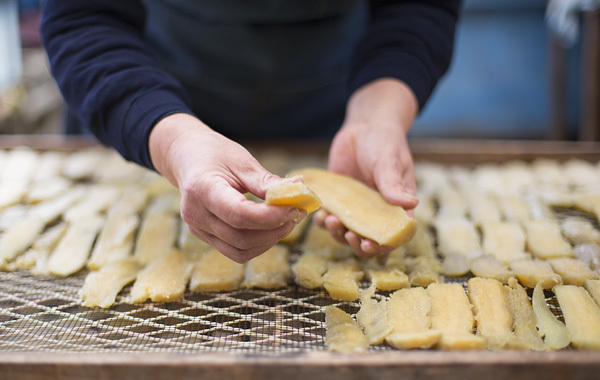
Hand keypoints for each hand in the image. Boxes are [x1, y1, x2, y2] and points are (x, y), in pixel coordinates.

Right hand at [149, 113, 304, 262]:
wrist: (186, 157)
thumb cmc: (215, 154)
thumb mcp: (242, 161)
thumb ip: (268, 182)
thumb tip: (300, 191)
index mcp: (201, 189)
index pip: (239, 214)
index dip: (270, 216)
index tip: (295, 208)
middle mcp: (195, 214)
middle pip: (241, 237)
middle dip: (274, 230)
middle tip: (297, 214)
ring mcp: (198, 229)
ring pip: (239, 250)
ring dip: (269, 241)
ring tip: (287, 221)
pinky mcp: (204, 236)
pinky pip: (235, 250)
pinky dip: (258, 244)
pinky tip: (271, 228)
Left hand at [319, 78, 418, 257]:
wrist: (364, 127)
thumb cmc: (384, 143)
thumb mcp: (389, 162)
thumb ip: (393, 184)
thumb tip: (411, 203)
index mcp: (396, 207)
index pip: (392, 235)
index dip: (382, 245)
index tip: (368, 244)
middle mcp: (376, 212)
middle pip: (367, 240)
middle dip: (356, 243)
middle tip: (346, 234)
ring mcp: (356, 208)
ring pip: (347, 233)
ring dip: (337, 233)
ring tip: (330, 220)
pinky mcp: (339, 201)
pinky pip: (331, 218)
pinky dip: (324, 222)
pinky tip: (320, 215)